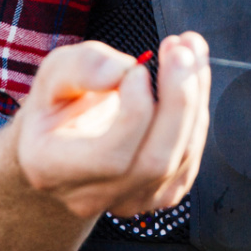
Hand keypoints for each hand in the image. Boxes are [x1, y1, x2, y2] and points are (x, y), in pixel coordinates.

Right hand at [15, 32, 210, 217]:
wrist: (65, 144)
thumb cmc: (57, 108)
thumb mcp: (53, 75)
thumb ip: (81, 67)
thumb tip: (120, 71)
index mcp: (53, 168)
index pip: (110, 157)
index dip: (135, 111)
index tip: (137, 69)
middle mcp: (92, 195)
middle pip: (155, 161)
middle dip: (178, 100)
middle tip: (181, 50)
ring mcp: (129, 200)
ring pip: (181, 156)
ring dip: (194, 97)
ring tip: (189, 51)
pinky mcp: (160, 194)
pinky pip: (191, 155)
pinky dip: (197, 112)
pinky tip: (190, 78)